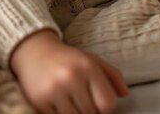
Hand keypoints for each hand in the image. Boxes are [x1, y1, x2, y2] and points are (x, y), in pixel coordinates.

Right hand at [10, 29, 128, 113]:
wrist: (33, 52)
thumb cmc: (68, 59)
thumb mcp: (93, 60)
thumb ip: (113, 76)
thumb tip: (125, 94)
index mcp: (88, 67)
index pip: (107, 104)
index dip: (106, 109)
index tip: (99, 104)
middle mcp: (71, 78)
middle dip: (91, 112)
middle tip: (83, 102)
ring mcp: (54, 90)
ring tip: (72, 104)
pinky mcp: (40, 101)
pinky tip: (60, 105)